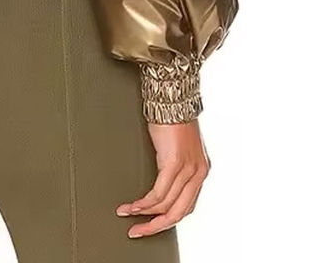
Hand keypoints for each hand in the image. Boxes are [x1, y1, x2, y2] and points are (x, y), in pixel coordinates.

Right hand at [116, 120, 209, 237]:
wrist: (173, 98)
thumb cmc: (173, 118)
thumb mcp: (179, 148)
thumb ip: (175, 167)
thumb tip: (161, 184)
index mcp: (201, 171)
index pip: (187, 206)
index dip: (167, 219)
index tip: (151, 224)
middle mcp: (199, 173)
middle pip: (178, 212)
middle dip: (155, 226)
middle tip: (138, 232)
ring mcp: (189, 169)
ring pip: (167, 206)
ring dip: (145, 214)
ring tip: (128, 216)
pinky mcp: (175, 163)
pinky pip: (159, 193)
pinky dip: (144, 203)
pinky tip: (134, 205)